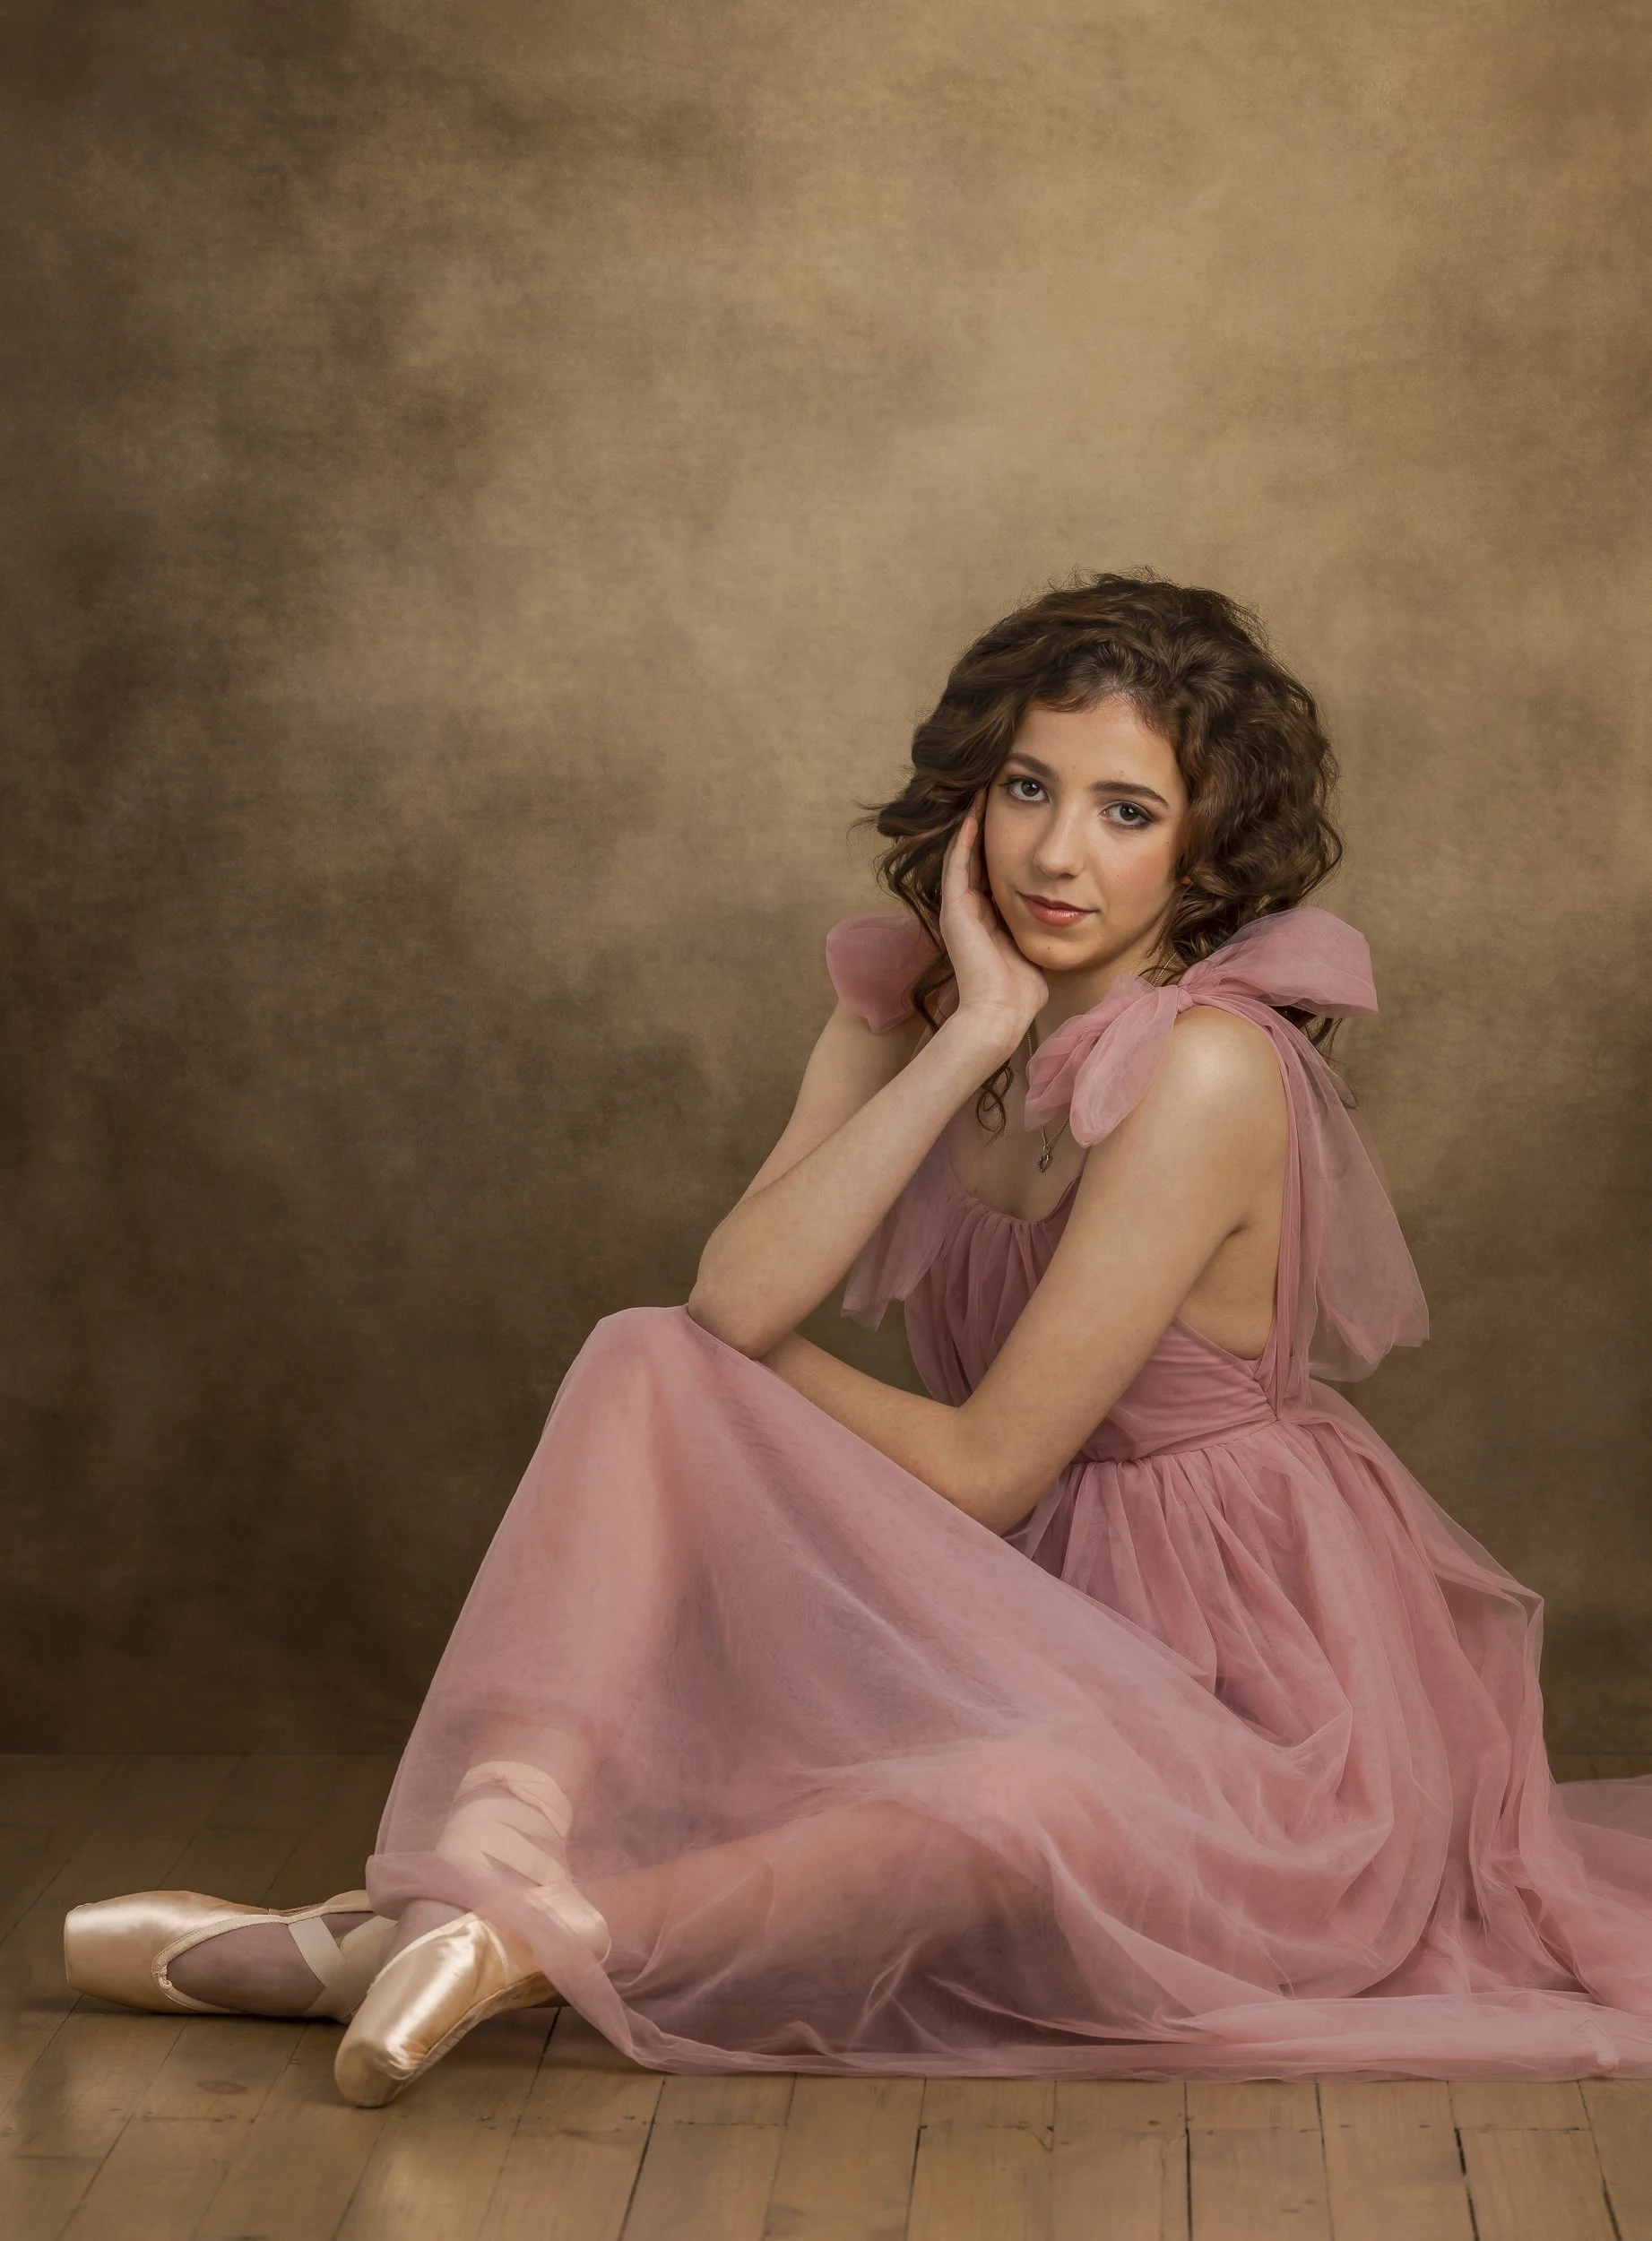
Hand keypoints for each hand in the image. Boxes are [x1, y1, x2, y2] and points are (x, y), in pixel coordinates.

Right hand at [937, 791, 1047, 1061]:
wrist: (1001, 1014)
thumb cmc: (1022, 992)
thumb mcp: (1036, 948)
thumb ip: (1042, 929)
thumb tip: (1065, 915)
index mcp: (988, 921)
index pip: (993, 873)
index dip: (1004, 845)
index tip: (1019, 818)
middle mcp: (970, 912)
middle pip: (976, 858)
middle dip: (987, 827)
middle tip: (996, 794)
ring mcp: (958, 910)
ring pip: (964, 855)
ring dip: (974, 823)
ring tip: (984, 792)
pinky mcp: (954, 910)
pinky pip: (959, 864)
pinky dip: (967, 838)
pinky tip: (977, 813)